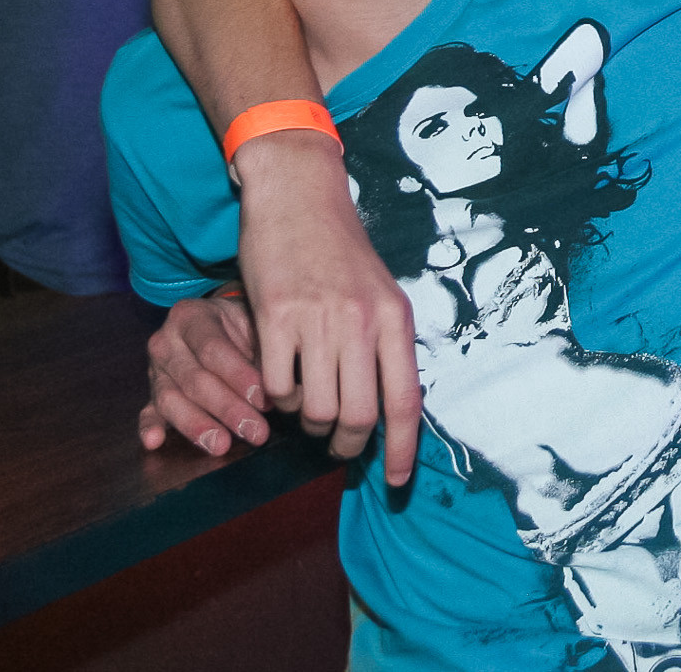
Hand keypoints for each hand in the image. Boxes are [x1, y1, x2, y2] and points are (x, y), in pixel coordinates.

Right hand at [140, 294, 269, 455]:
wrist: (217, 321)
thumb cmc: (241, 325)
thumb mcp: (254, 324)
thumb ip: (264, 353)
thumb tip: (289, 390)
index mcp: (190, 316)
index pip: (213, 350)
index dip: (239, 377)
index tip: (265, 400)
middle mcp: (166, 341)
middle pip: (194, 380)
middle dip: (227, 409)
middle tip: (255, 431)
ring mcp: (155, 369)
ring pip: (171, 400)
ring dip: (198, 426)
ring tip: (221, 445)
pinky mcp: (151, 392)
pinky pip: (147, 411)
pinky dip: (149, 427)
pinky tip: (154, 442)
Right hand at [232, 129, 422, 484]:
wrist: (298, 197)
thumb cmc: (340, 251)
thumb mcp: (381, 293)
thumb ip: (385, 345)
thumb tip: (390, 407)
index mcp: (396, 319)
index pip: (406, 401)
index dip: (402, 450)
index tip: (397, 483)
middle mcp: (362, 321)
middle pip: (358, 417)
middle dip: (345, 445)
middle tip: (334, 444)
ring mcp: (317, 319)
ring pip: (315, 409)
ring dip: (308, 422)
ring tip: (306, 406)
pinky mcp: (274, 316)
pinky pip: (275, 387)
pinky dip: (275, 398)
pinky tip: (277, 382)